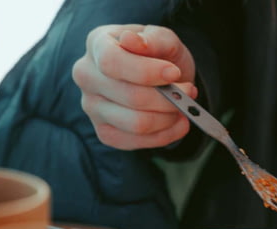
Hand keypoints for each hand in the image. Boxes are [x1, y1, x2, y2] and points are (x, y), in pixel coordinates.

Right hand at [72, 24, 197, 149]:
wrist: (159, 77)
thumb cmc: (159, 55)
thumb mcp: (164, 39)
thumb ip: (152, 39)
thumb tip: (131, 40)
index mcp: (96, 44)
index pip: (111, 62)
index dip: (146, 71)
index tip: (174, 73)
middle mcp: (87, 76)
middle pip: (130, 97)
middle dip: (168, 98)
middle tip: (190, 91)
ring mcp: (92, 107)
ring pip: (137, 124)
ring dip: (169, 117)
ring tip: (184, 106)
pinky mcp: (104, 132)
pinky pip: (138, 142)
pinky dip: (166, 135)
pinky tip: (177, 121)